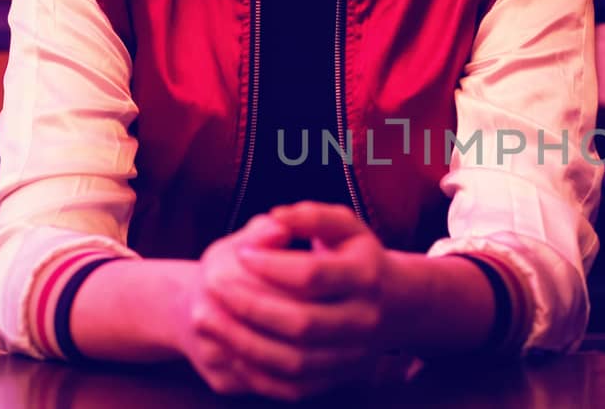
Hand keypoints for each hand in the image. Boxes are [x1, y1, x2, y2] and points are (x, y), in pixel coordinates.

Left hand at [181, 215, 373, 399]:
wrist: (395, 304)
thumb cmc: (355, 257)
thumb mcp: (343, 226)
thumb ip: (310, 216)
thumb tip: (276, 218)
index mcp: (366, 275)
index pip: (311, 275)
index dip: (270, 265)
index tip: (241, 253)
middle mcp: (364, 319)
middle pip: (302, 323)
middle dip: (249, 306)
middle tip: (214, 286)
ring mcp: (353, 355)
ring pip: (293, 361)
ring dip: (244, 342)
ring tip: (209, 319)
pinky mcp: (338, 378)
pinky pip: (292, 386)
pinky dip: (256, 372)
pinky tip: (230, 348)